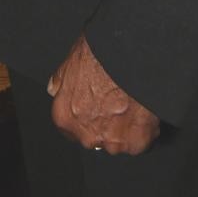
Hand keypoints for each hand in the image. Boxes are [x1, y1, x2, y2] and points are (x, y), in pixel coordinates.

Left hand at [47, 34, 159, 155]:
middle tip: (113, 101)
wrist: (127, 54)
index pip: (70, 129)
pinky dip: (142, 129)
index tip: (92, 107)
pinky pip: (139, 140)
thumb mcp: (71, 60)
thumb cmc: (99, 54)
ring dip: (123, 127)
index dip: (82, 116)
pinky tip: (141, 108)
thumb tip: (54, 89)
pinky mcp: (136, 142)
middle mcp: (87, 135)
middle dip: (103, 124)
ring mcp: (113, 142)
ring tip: (129, 102)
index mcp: (65, 116)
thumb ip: (61, 81)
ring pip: (118, 141)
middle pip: (95, 137)